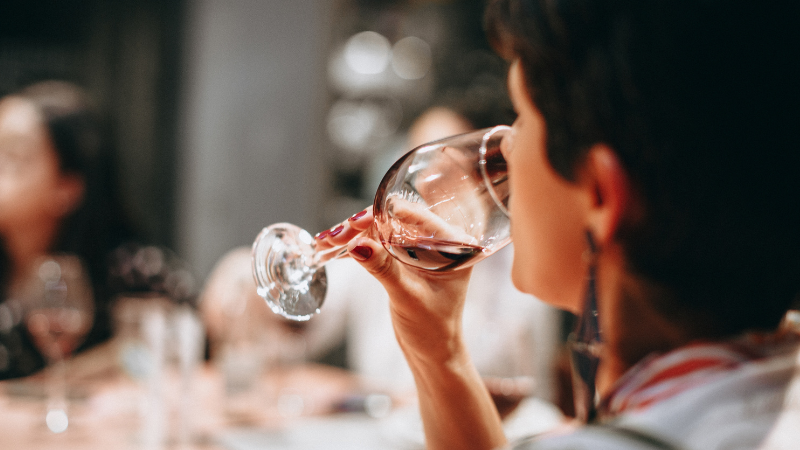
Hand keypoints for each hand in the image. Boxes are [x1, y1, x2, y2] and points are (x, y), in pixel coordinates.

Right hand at [322, 207, 472, 364]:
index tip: (355, 222)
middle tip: (334, 236)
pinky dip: (357, 246)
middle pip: (394, 220)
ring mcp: (420, 249)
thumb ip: (383, 269)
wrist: (433, 353)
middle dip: (361, 226)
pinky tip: (332, 249)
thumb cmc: (432, 328)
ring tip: (325, 242)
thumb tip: (357, 244)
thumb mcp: (407, 297)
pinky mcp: (405, 259)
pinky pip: (379, 244)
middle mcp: (438, 241)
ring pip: (382, 230)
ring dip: (353, 235)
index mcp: (453, 244)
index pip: (416, 216)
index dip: (382, 214)